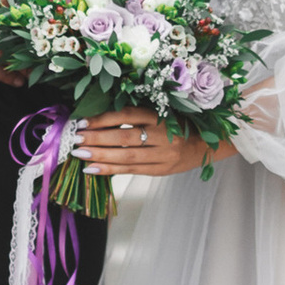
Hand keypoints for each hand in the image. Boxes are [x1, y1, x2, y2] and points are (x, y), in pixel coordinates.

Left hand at [74, 109, 209, 178]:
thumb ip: (138, 116)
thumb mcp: (162, 113)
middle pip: (125, 137)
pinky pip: (132, 171)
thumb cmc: (179, 125)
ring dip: (100, 155)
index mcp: (161, 116)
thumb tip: (101, 118)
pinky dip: (110, 170)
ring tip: (79, 154)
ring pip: (127, 157)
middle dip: (97, 138)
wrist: (208, 145)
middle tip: (76, 139)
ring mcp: (163, 155)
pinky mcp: (161, 170)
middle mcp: (163, 135)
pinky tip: (92, 169)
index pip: (128, 115)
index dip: (104, 118)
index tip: (83, 121)